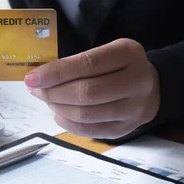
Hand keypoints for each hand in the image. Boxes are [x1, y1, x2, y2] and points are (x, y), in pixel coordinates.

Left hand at [24, 39, 159, 138]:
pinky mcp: (125, 129)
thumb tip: (39, 77)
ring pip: (86, 114)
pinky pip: (89, 130)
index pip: (87, 64)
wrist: (151, 88)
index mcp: (129, 54)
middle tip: (35, 90)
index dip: (56, 73)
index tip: (32, 78)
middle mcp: (136, 81)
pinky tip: (58, 113)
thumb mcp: (105, 52)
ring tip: (47, 100)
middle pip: (87, 92)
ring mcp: (133, 109)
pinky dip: (67, 123)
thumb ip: (76, 62)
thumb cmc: (118, 66)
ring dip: (58, 108)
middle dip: (53, 92)